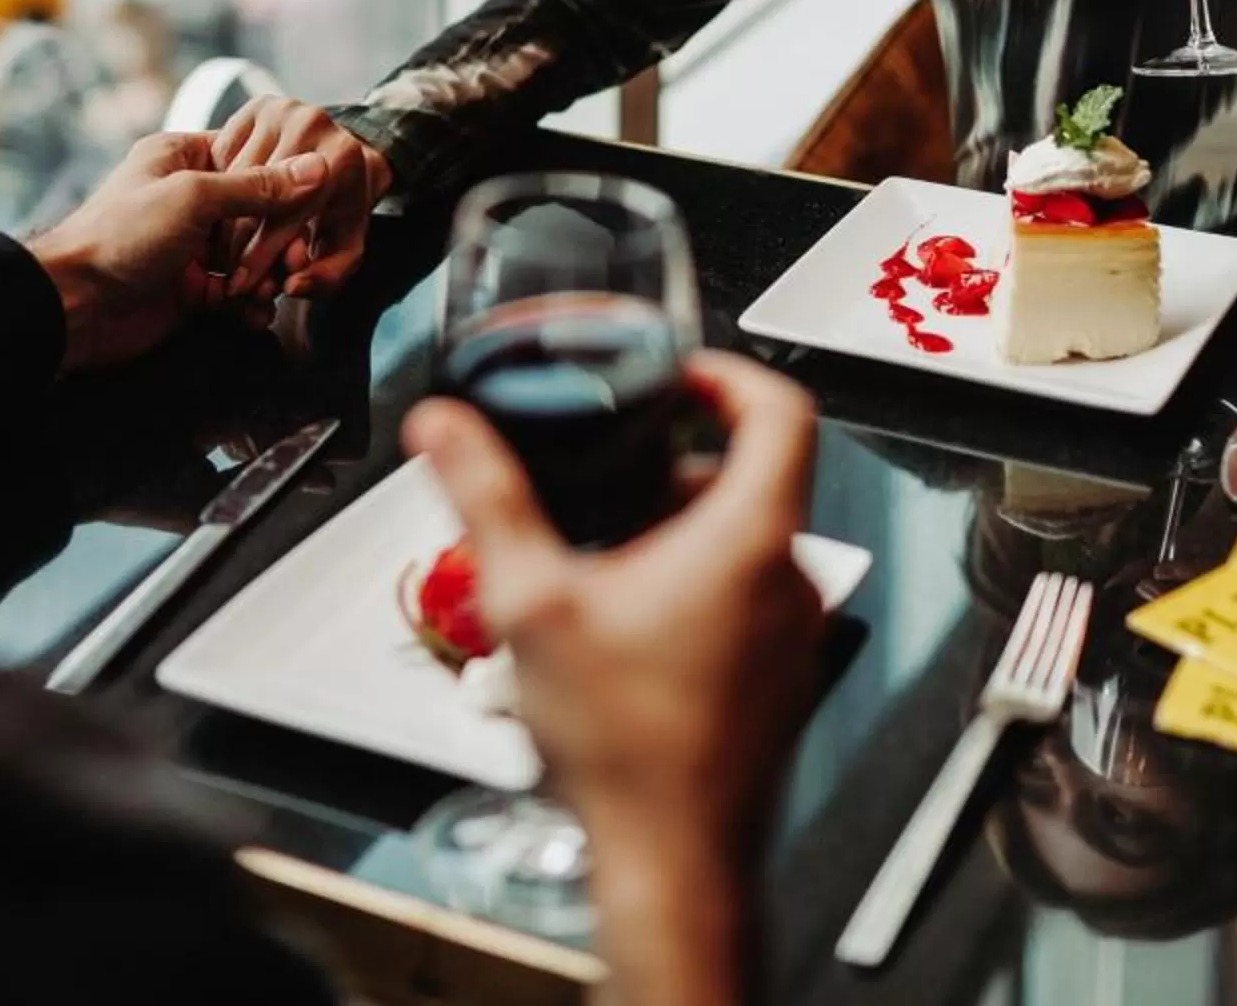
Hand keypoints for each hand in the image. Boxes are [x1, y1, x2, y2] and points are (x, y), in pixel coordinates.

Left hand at [26, 133, 327, 374]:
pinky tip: (253, 312)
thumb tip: (315, 167)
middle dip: (278, 240)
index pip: (250, 157)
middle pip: (257, 213)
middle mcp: (189, 199)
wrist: (74, 304)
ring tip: (268, 292)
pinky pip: (236, 293)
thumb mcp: (193, 197)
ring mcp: (190, 246)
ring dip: (266, 276)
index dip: (282, 182)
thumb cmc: (119, 235)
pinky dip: (249, 304)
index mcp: (183, 158)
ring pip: (251, 256)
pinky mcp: (190, 289)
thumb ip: (257, 186)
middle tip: (291, 262)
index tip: (310, 203)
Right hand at [210, 95, 392, 298]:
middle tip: (224, 274)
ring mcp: (281, 109)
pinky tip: (226, 206)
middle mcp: (311, 124)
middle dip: (235, 243)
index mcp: (340, 159)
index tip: (240, 286)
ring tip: (220, 250)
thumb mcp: (345, 250)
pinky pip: (221, 153)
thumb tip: (295, 285)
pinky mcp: (257, 104)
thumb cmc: (344, 212)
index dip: (259, 257)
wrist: (350, 160)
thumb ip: (326, 277)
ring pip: (230, 176)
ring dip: (220, 218)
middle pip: (252, 195)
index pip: (284, 217)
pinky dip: (217, 181)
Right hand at [407, 352, 822, 867]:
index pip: (780, 409)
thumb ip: (485, 497)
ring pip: (749, 539)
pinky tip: (623, 618)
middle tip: (609, 469)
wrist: (672, 862)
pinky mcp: (781, 677)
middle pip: (757, 474)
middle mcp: (792, 578)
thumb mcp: (530, 601)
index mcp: (751, 539)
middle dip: (677, 460)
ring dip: (683, 525)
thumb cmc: (622, 743)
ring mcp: (795, 632)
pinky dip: (698, 580)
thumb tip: (441, 426)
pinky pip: (750, 594)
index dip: (726, 373)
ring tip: (602, 549)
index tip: (673, 374)